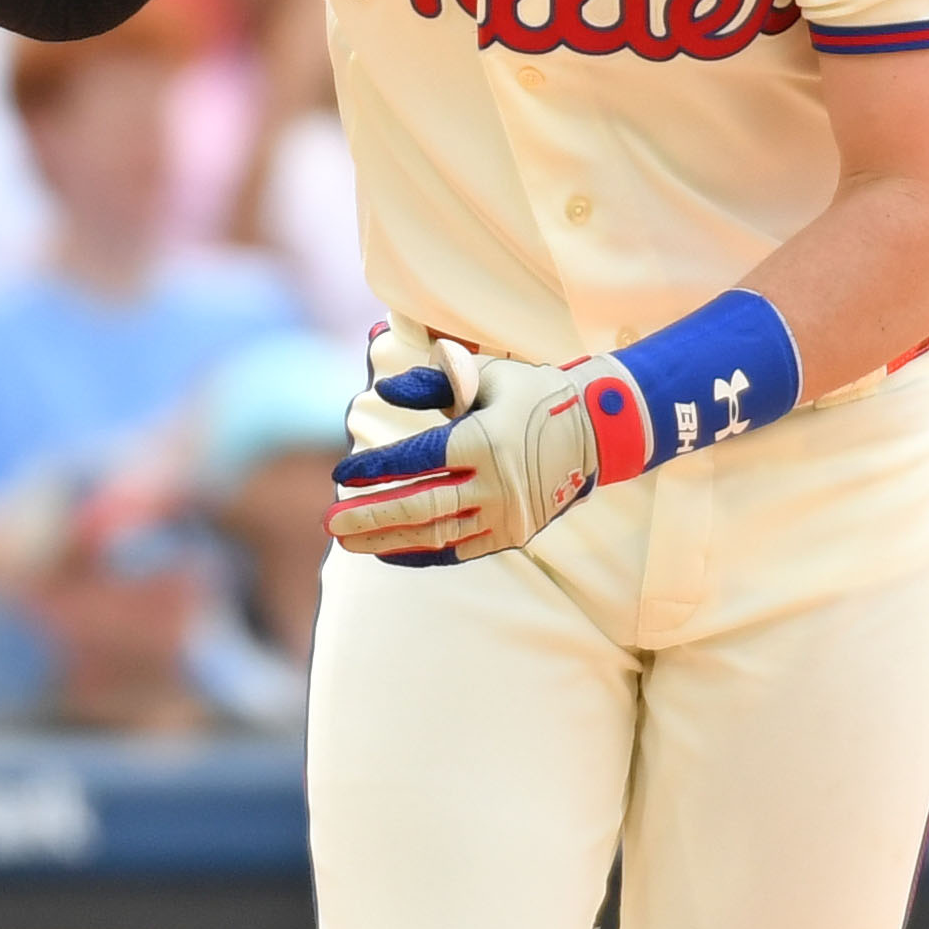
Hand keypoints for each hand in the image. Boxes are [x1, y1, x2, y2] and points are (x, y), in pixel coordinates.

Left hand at [332, 344, 643, 564]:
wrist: (598, 430)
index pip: (420, 459)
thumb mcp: (486, 375)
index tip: (342, 475)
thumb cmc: (531, 394)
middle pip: (422, 506)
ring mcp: (508, 514)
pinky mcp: (515, 533)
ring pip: (438, 534)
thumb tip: (382, 393)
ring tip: (348, 541)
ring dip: (389, 539)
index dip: (377, 468)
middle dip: (371, 515)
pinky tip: (389, 551)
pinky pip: (461, 549)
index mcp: (487, 440)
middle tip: (330, 523)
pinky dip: (423, 553)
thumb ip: (434, 381)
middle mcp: (498, 483)